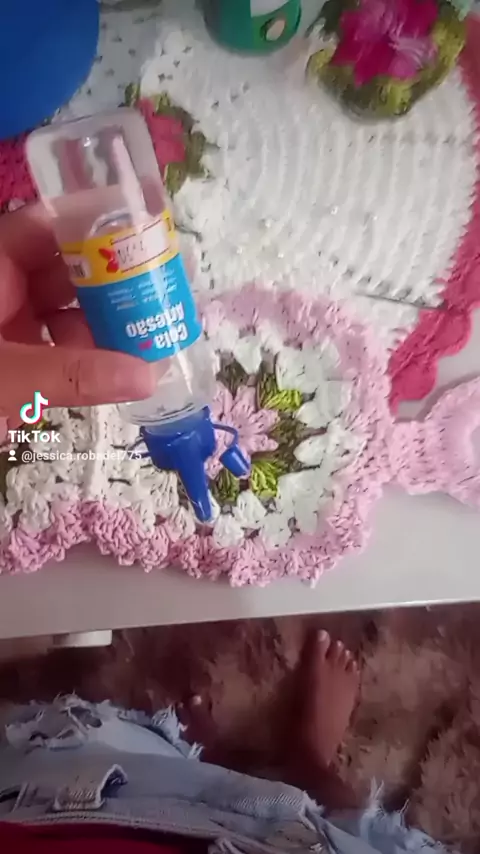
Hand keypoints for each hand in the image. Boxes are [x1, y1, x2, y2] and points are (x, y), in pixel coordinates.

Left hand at [0, 204, 155, 434]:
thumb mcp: (2, 379)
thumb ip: (72, 376)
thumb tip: (148, 375)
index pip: (45, 227)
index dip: (96, 227)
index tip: (148, 239)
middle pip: (65, 271)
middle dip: (113, 287)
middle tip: (163, 301)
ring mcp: (3, 326)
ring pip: (64, 314)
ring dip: (104, 330)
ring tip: (150, 344)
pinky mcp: (9, 362)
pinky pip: (55, 351)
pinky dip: (84, 361)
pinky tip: (117, 373)